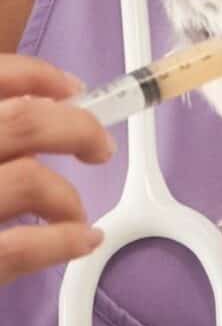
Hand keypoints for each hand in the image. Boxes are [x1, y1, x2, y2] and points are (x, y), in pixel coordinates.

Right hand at [0, 56, 114, 284]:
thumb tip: (38, 106)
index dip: (37, 76)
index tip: (70, 88)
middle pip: (24, 122)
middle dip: (77, 129)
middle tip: (98, 147)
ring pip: (30, 180)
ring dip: (66, 196)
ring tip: (71, 213)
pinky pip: (20, 249)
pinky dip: (64, 241)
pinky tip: (81, 240)